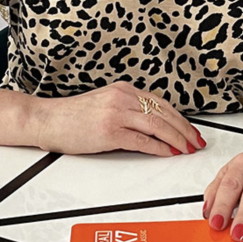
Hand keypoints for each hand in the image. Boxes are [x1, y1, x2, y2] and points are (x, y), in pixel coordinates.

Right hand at [32, 82, 204, 155]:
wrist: (46, 119)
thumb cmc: (70, 116)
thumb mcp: (103, 103)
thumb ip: (126, 109)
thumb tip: (151, 124)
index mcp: (122, 89)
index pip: (160, 102)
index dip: (179, 117)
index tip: (190, 129)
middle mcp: (121, 97)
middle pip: (163, 113)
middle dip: (184, 129)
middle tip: (196, 141)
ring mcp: (115, 114)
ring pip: (157, 125)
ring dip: (177, 139)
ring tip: (187, 149)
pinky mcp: (109, 131)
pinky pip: (142, 140)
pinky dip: (159, 147)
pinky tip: (168, 153)